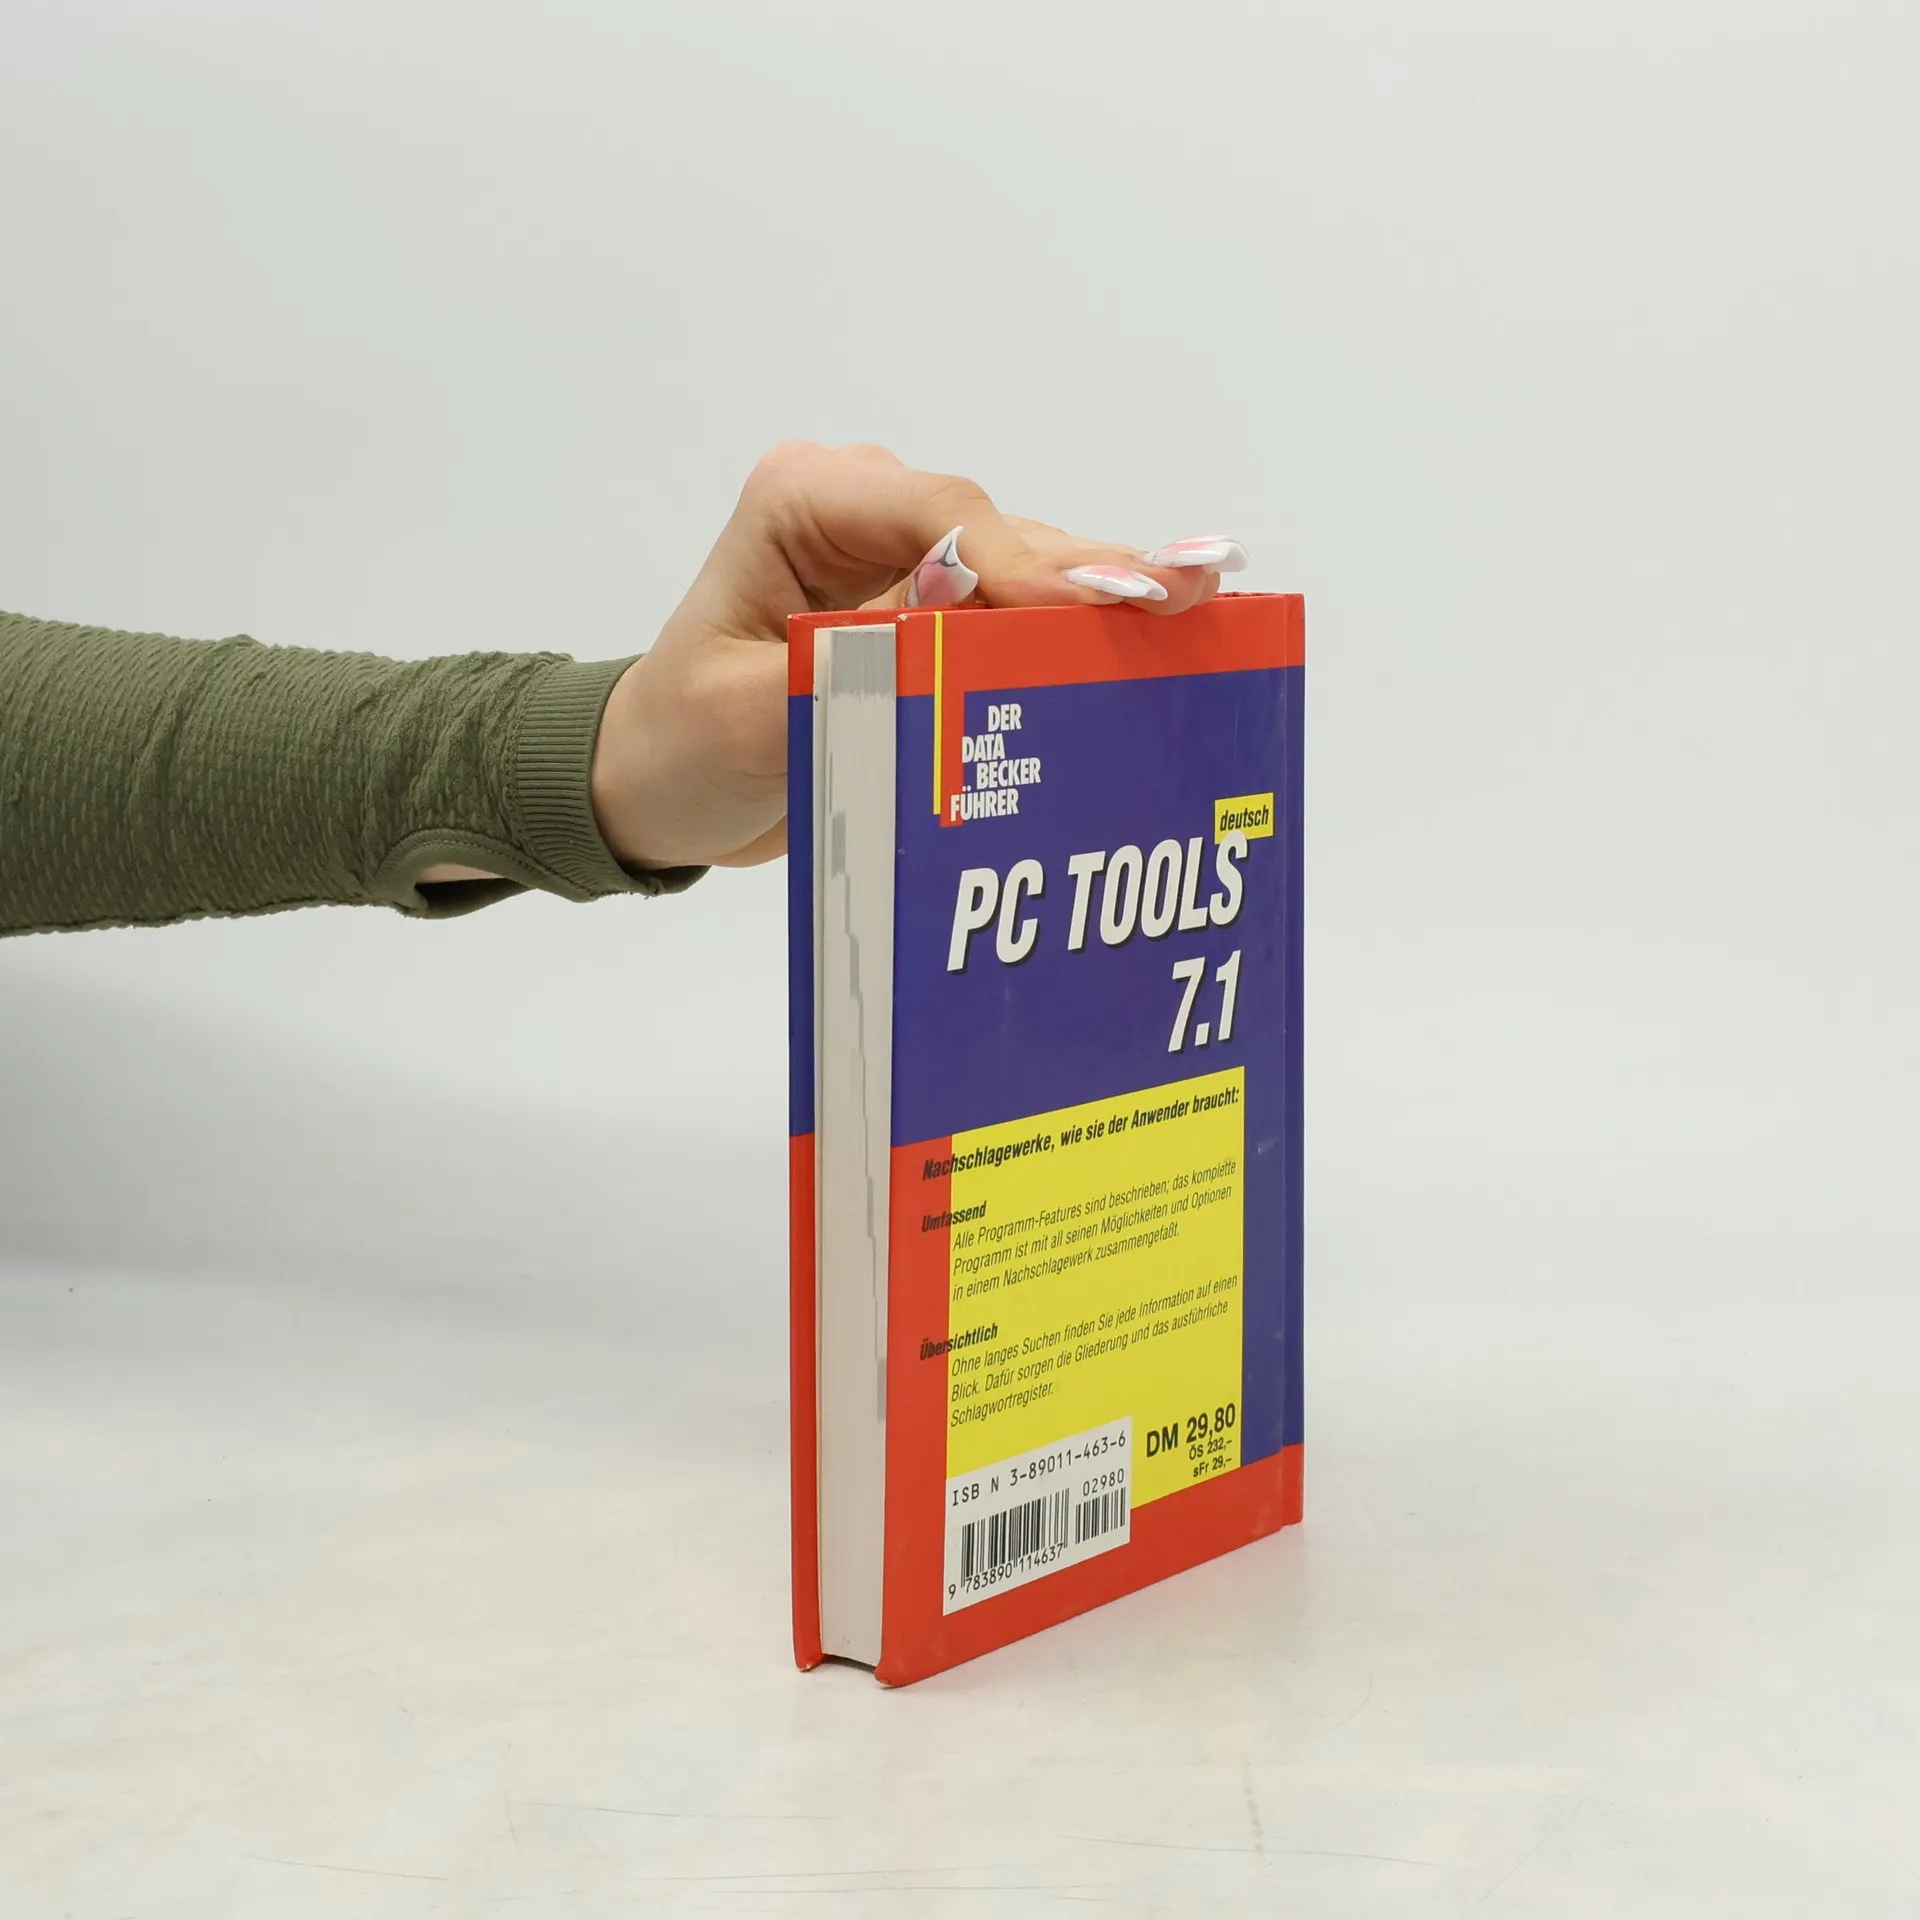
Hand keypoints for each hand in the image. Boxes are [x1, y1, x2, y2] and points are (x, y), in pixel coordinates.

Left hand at [588, 444, 1247, 871]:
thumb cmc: (685, 745)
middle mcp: (863, 509)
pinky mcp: (930, 606)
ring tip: (1199, 609)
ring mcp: (903, 555)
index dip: (1026, 561)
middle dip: (1087, 574)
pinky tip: (1159, 636)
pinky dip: (1074, 634)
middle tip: (1188, 593)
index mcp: (803, 502)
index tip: (1103, 601)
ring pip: (1019, 570)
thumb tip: (963, 616)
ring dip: (1097, 602)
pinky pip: (1013, 613)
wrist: (662, 782)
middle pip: (996, 535)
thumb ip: (853, 665)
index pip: (938, 516)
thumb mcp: (752, 716)